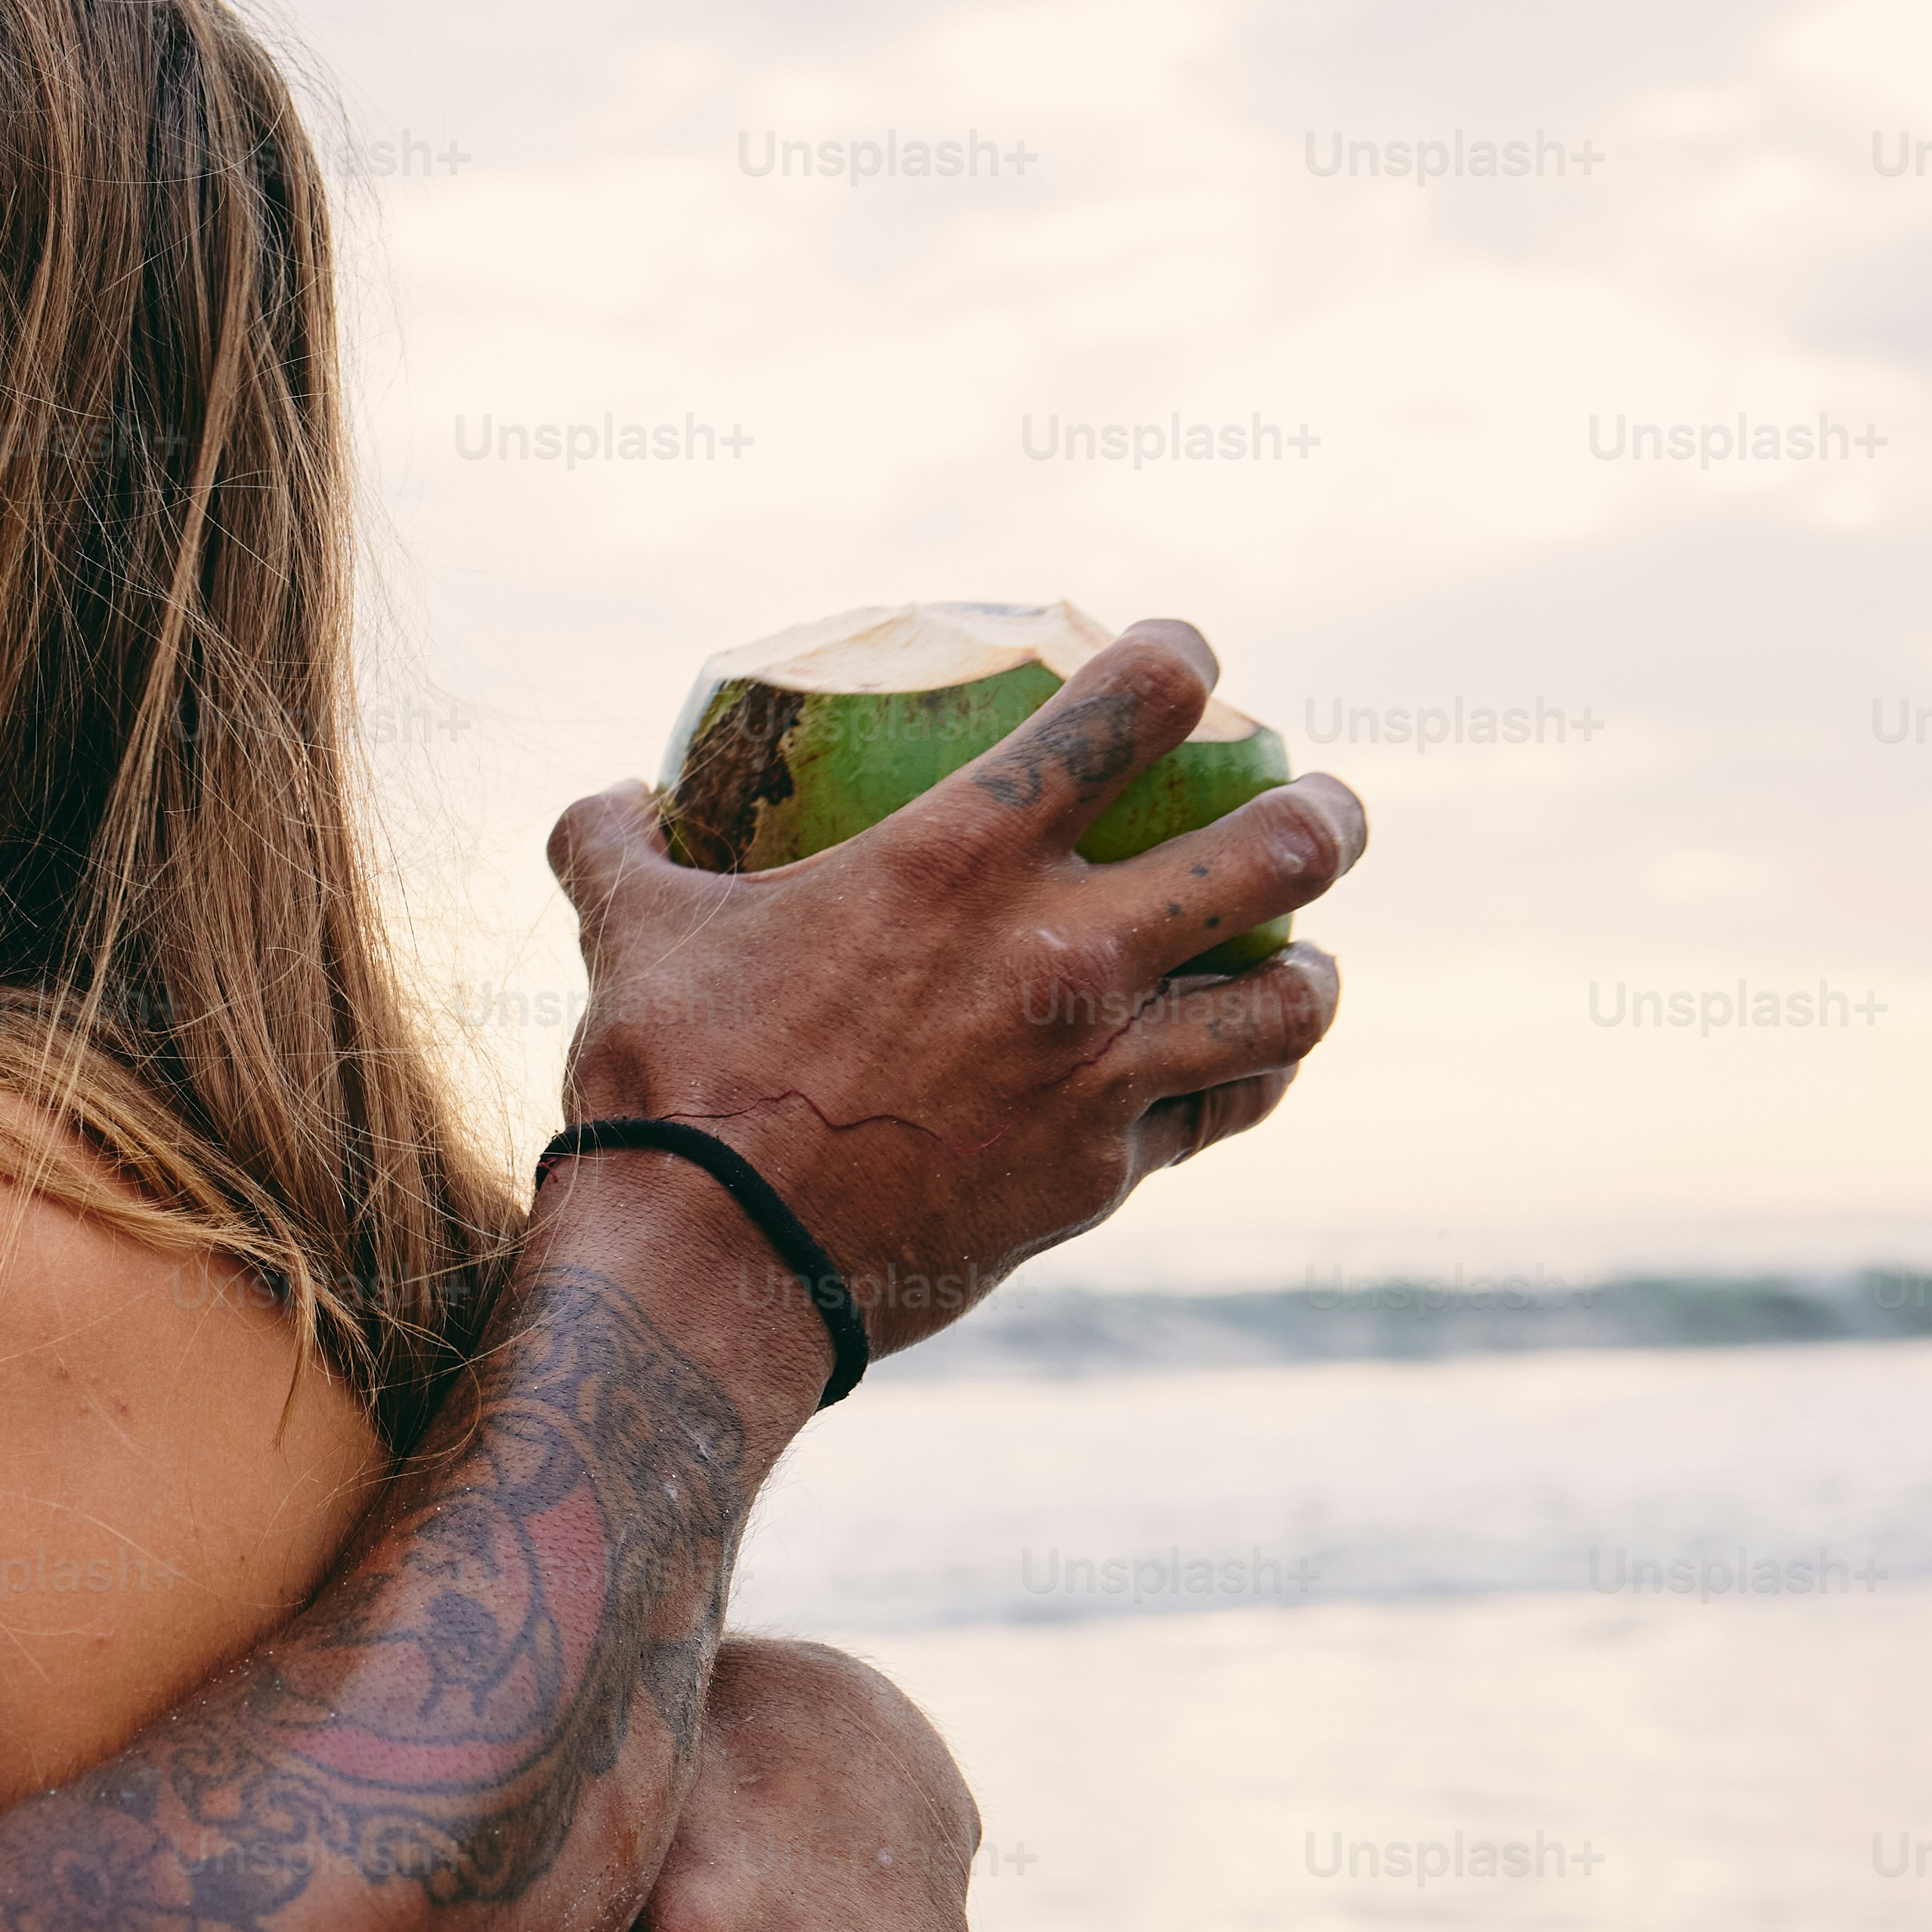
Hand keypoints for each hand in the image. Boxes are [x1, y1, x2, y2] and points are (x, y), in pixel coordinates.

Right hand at [549, 619, 1362, 1362]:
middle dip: (1324, 817)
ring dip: (1309, 974)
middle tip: (1319, 810)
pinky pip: (1221, 1114)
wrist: (709, 1269)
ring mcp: (1100, 1071)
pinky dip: (1241, 1084)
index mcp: (963, 856)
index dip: (1182, 662)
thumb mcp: (630, 934)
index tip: (1186, 664)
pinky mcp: (1101, 1176)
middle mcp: (1066, 951)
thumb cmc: (668, 1083)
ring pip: (1289, 1003)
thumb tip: (607, 800)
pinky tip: (1233, 1071)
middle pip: (1282, 851)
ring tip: (1301, 962)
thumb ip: (622, 846)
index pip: (1135, 707)